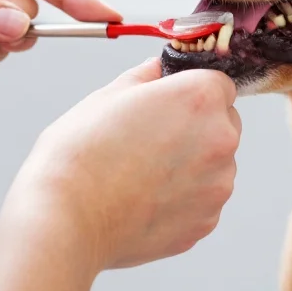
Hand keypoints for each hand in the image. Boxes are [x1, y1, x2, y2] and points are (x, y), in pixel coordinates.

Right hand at [0, 59, 240, 290]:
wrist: (67, 217)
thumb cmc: (81, 153)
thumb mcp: (109, 95)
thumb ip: (144, 77)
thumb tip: (156, 70)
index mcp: (200, 98)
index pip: (219, 84)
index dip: (192, 91)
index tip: (171, 102)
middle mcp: (221, 139)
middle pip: (224, 123)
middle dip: (197, 126)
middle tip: (153, 137)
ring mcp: (218, 184)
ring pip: (215, 164)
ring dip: (192, 164)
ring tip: (144, 172)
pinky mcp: (206, 221)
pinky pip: (203, 200)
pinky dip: (184, 198)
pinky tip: (147, 197)